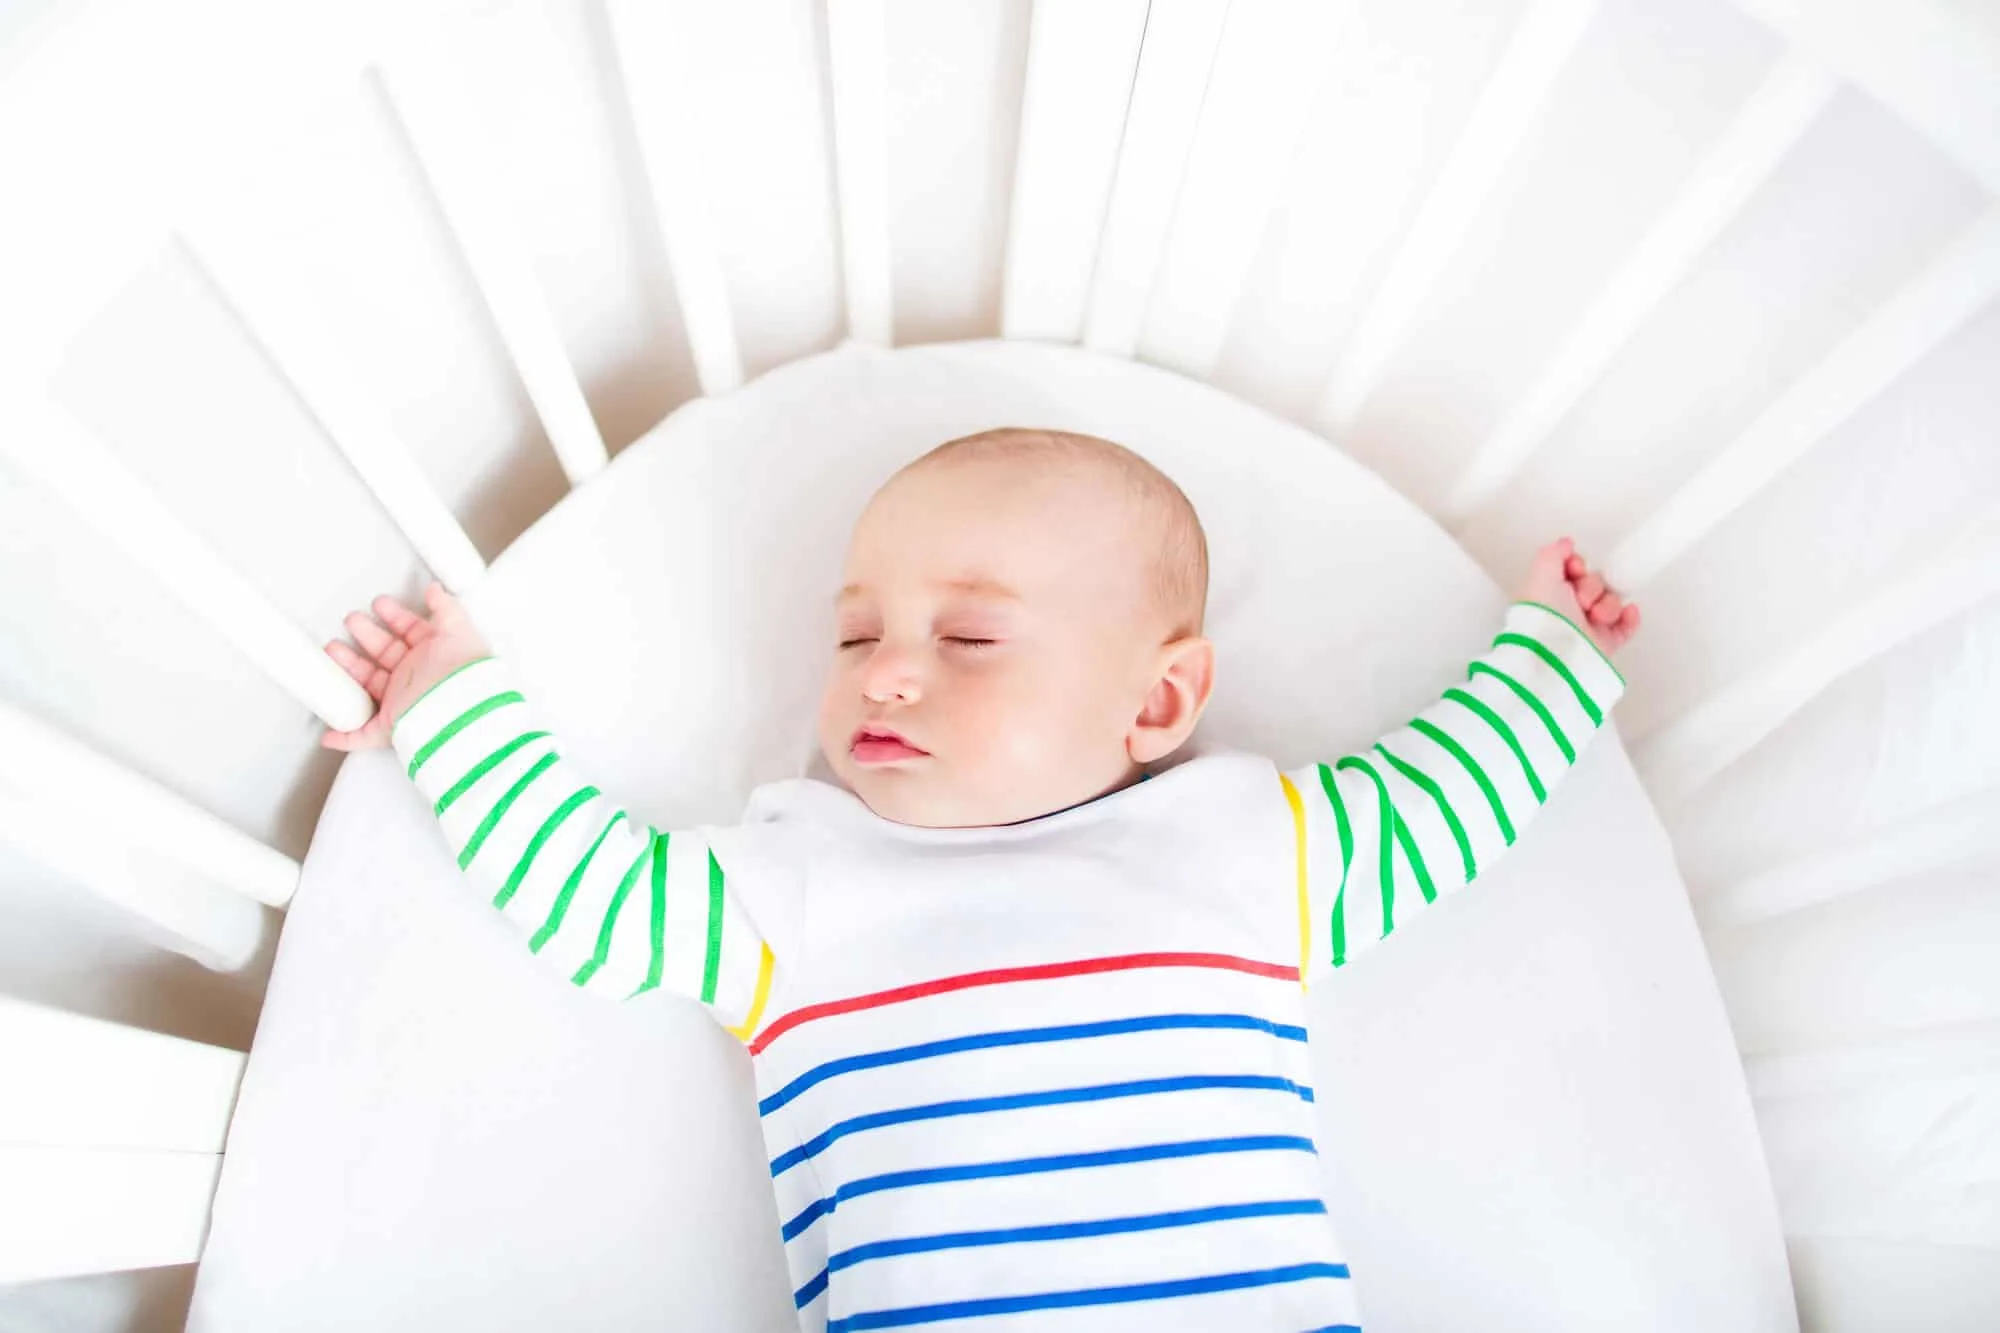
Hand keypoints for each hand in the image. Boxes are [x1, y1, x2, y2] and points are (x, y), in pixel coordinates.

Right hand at [321, 582, 491, 750]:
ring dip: (348, 669)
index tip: (379, 604)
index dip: (394, 616)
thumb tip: (435, 589)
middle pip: (385, 654)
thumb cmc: (464, 673)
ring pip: (369, 686)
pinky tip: (330, 734)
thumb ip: (445, 606)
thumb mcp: (458, 631)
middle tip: (351, 621)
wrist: (462, 711)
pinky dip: (346, 736)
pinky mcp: (393, 727)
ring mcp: (404, 702)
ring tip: (331, 651)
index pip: (410, 631)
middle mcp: (418, 678)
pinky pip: (365, 735)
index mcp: (434, 655)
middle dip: (366, 635)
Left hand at [1517, 537, 1640, 656]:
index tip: (1575, 570)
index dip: (1578, 566)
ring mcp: (1587, 627)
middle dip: (1592, 587)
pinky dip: (1630, 619)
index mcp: (1550, 593)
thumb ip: (1553, 554)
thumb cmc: (1543, 616)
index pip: (1573, 570)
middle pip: (1595, 583)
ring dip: (1608, 605)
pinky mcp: (1604, 644)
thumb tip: (1565, 543)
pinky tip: (1628, 613)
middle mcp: (1568, 610)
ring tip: (1596, 616)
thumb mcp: (1541, 575)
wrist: (1556, 653)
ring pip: (1611, 602)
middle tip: (1581, 601)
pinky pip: (1626, 626)